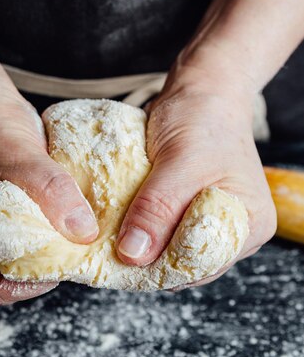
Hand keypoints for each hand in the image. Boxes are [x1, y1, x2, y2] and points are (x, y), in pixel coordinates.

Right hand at [0, 52, 98, 303]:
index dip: (32, 282)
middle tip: (76, 248)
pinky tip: (65, 213)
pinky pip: (21, 227)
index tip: (67, 262)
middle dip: (43, 266)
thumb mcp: (18, 152)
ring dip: (46, 245)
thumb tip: (83, 232)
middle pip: (5, 271)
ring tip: (75, 231)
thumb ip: (50, 190)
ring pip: (16, 250)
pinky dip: (44, 225)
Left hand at [115, 61, 275, 286]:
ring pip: (169, 249)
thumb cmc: (203, 117)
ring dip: (141, 244)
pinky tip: (120, 223)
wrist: (200, 90)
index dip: (162, 266)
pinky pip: (161, 231)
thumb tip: (134, 255)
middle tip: (109, 250)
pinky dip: (140, 228)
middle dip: (148, 259)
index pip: (202, 263)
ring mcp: (208, 221)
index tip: (121, 260)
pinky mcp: (186, 210)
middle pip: (185, 262)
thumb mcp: (181, 160)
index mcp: (248, 223)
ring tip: (111, 236)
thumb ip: (159, 207)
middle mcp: (233, 230)